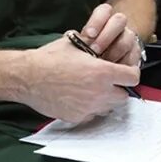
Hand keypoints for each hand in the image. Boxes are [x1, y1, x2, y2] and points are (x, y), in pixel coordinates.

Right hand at [20, 35, 139, 123]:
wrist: (27, 77)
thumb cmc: (51, 58)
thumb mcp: (78, 45)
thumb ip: (96, 47)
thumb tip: (105, 44)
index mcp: (103, 72)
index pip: (133, 77)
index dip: (130, 73)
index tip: (124, 71)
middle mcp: (99, 92)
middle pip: (124, 96)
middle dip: (120, 88)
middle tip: (110, 81)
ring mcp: (88, 108)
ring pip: (109, 107)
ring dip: (107, 99)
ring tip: (95, 89)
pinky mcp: (77, 117)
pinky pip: (92, 115)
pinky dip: (91, 108)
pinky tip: (81, 98)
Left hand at [80, 3, 141, 65]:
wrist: (103, 63)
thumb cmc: (87, 53)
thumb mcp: (81, 45)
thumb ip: (80, 41)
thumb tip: (71, 40)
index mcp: (104, 20)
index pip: (104, 10)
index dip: (97, 20)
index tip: (89, 35)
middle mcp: (118, 26)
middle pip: (119, 20)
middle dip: (106, 37)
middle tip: (95, 51)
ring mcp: (128, 38)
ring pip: (127, 38)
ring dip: (115, 52)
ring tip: (103, 64)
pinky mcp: (135, 53)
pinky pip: (133, 56)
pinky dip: (124, 64)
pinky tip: (114, 70)